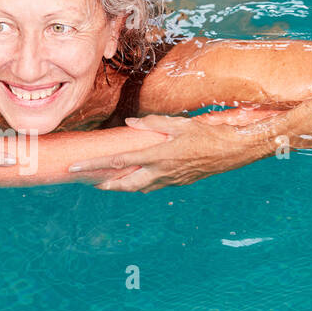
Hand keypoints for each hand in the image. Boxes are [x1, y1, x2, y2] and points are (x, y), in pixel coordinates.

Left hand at [68, 113, 288, 192]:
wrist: (236, 150)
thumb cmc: (210, 133)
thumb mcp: (180, 123)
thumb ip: (153, 123)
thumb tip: (130, 122)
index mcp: (158, 155)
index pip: (118, 162)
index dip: (94, 165)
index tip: (75, 167)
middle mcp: (162, 172)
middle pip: (125, 184)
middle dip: (106, 185)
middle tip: (91, 182)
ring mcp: (171, 180)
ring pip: (139, 187)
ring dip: (123, 186)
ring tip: (109, 182)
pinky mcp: (180, 182)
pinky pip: (154, 185)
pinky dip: (141, 183)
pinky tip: (137, 178)